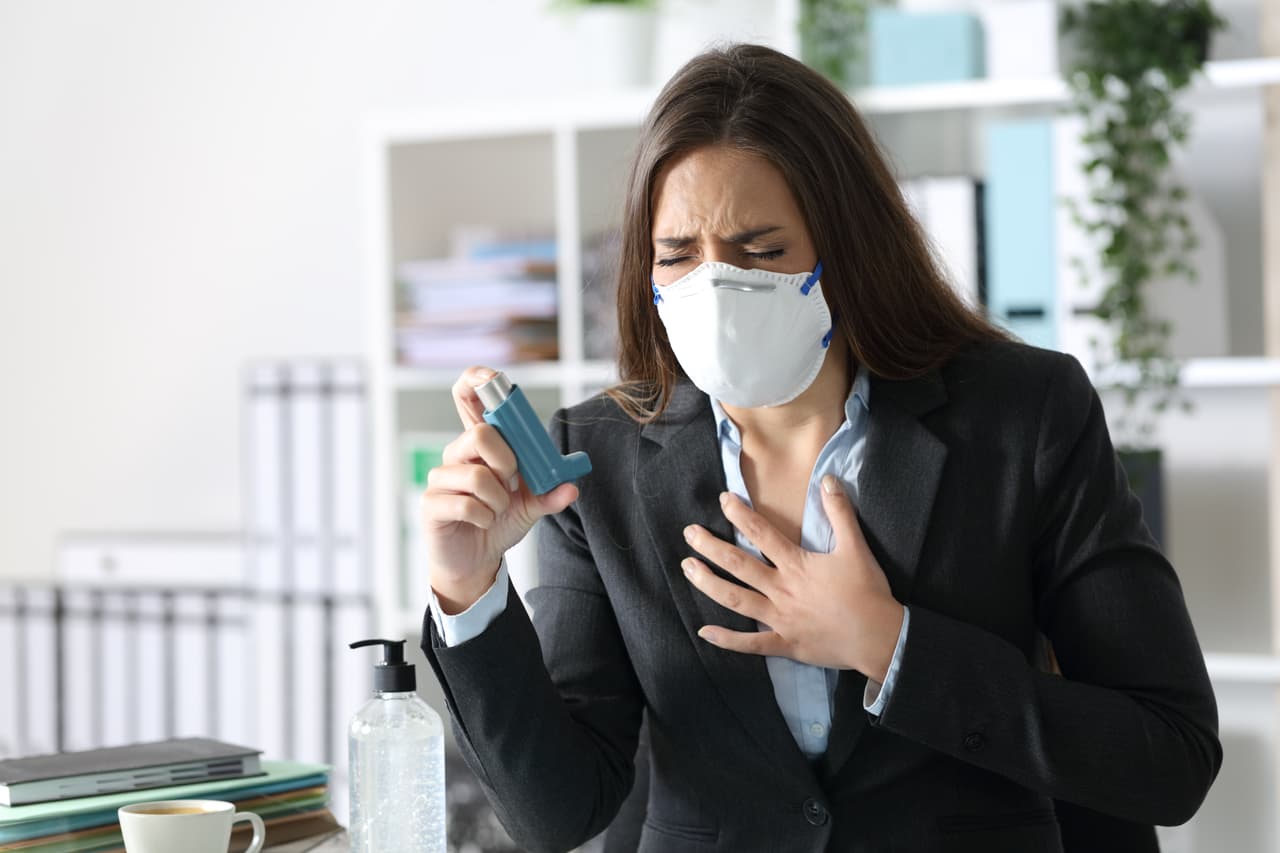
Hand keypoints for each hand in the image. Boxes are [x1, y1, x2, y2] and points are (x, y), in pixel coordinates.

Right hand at [422, 366, 578, 613]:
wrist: (476, 562)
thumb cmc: (498, 523)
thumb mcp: (531, 507)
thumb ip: (550, 493)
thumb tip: (572, 486)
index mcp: (480, 445)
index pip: (468, 398)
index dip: (476, 380)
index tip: (493, 377)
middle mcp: (457, 454)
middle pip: (480, 435)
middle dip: (506, 462)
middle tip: (511, 484)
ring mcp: (441, 478)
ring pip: (477, 475)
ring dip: (498, 501)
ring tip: (495, 511)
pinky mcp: (431, 503)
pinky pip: (466, 503)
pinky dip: (484, 517)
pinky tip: (481, 523)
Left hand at [681, 474, 904, 681]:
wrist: (879, 636)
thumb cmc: (868, 591)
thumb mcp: (856, 547)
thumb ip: (840, 512)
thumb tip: (828, 479)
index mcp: (797, 565)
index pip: (762, 535)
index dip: (741, 515)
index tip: (723, 500)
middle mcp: (782, 590)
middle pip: (739, 565)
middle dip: (711, 547)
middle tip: (689, 534)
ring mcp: (780, 619)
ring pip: (736, 600)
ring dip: (709, 584)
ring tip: (688, 569)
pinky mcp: (785, 644)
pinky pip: (750, 644)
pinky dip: (727, 640)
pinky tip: (704, 632)